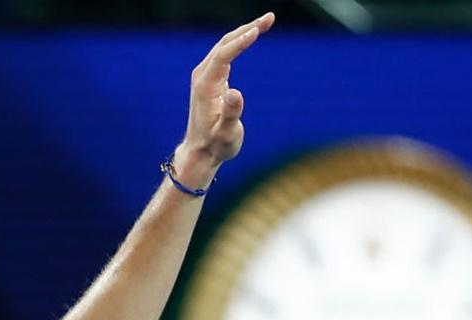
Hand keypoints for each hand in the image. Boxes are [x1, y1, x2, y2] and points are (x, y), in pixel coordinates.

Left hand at [176, 13, 274, 179]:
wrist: (201, 151)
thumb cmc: (215, 145)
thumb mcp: (226, 134)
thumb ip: (231, 114)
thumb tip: (235, 92)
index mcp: (206, 85)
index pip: (224, 55)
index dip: (241, 42)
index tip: (258, 30)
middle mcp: (203, 76)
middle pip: (225, 44)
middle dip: (247, 28)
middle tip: (270, 17)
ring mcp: (205, 76)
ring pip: (225, 45)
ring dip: (245, 31)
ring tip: (267, 21)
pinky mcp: (211, 78)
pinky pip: (225, 53)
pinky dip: (240, 41)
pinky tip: (252, 35)